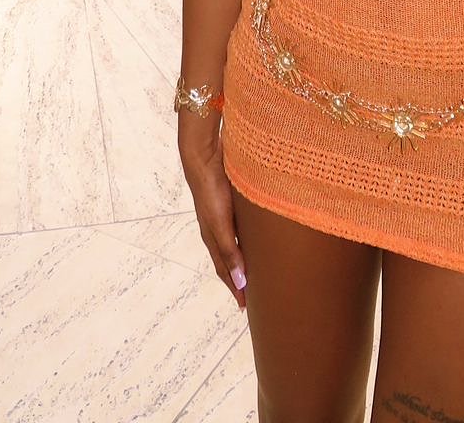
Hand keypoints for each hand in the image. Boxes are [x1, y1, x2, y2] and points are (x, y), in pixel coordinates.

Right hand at [179, 132, 247, 309]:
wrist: (204, 158)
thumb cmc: (211, 192)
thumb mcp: (221, 225)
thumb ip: (230, 252)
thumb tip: (240, 283)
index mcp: (213, 239)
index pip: (226, 271)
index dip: (236, 288)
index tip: (246, 306)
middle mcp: (217, 230)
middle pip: (230, 260)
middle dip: (240, 277)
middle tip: (256, 293)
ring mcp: (222, 216)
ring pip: (236, 244)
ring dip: (245, 258)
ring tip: (259, 268)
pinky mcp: (230, 203)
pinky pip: (241, 227)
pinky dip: (248, 238)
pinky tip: (257, 235)